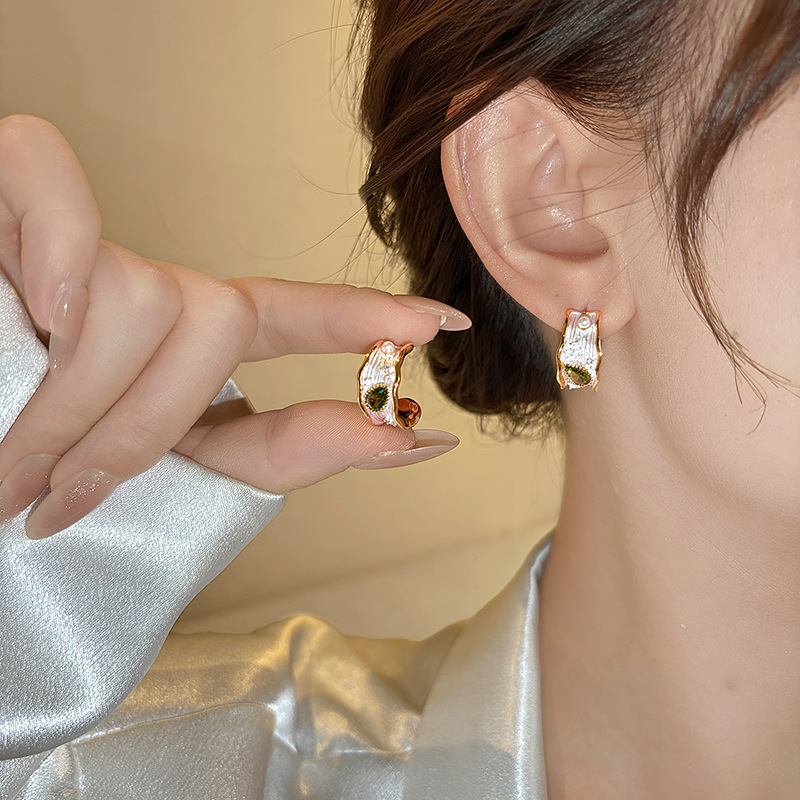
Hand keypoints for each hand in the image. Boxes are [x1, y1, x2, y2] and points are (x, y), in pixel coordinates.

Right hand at [0, 117, 470, 538]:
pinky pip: (56, 189)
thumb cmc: (15, 464)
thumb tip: (408, 437)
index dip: (362, 318)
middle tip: (55, 503)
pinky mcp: (9, 197)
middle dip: (145, 430)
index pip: (285, 315)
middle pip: (214, 329)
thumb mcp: (153, 476)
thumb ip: (274, 455)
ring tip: (4, 472)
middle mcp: (139, 291)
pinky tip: (34, 298)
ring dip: (72, 408)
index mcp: (176, 346)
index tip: (445, 323)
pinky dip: (52, 249)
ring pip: (140, 301)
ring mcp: (77, 247)